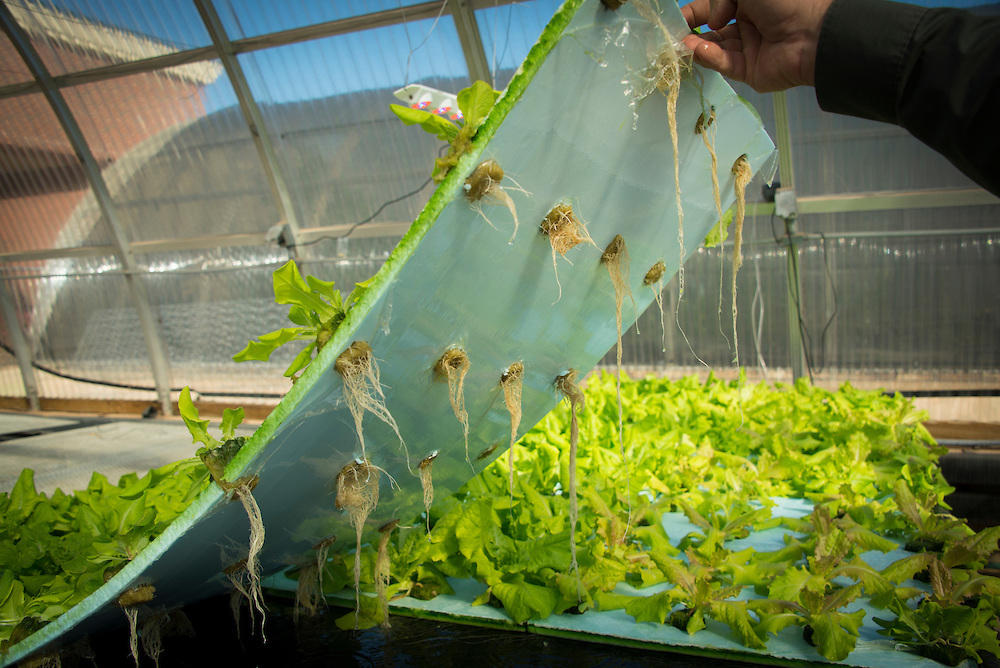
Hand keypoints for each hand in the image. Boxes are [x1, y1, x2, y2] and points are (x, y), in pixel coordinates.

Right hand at [680, 0, 833, 92]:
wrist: (812, 32)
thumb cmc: (784, 1)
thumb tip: (713, 21)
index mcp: (748, 4)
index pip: (713, 10)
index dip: (694, 14)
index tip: (676, 20)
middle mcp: (747, 26)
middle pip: (711, 32)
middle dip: (691, 33)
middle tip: (673, 37)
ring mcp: (748, 50)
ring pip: (715, 49)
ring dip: (698, 46)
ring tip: (683, 44)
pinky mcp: (749, 72)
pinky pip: (726, 64)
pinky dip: (711, 57)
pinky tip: (699, 50)